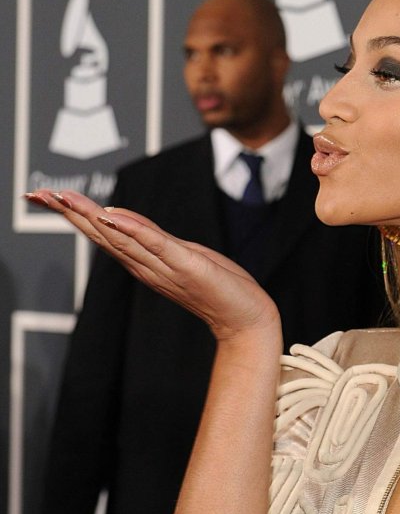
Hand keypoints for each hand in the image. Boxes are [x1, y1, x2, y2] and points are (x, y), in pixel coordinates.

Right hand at [25, 189, 279, 341]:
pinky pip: (157, 245)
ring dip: (92, 218)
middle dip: (69, 213)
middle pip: (102, 235)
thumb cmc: (220, 288)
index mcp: (145, 262)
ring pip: (121, 238)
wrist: (248, 320)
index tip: (44, 196)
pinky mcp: (187, 266)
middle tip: (37, 193)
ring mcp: (165, 267)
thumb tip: (120, 218)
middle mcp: (148, 266)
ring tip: (64, 199)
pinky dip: (134, 231)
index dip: (73, 215)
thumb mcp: (183, 255)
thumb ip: (153, 239)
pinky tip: (113, 217)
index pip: (103, 234)